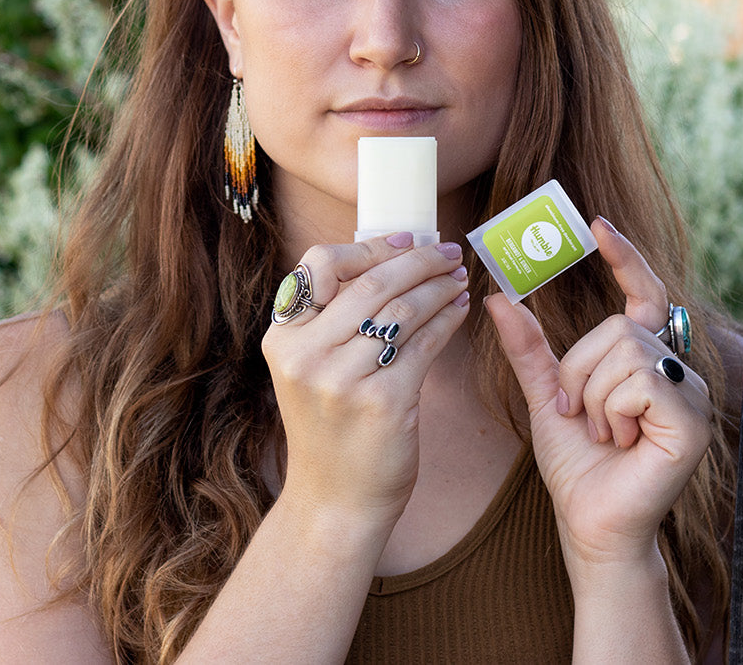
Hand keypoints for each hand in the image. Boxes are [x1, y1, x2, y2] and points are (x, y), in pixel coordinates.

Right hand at [263, 233, 470, 527]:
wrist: (336, 502)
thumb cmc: (331, 428)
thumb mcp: (309, 370)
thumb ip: (331, 320)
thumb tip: (389, 257)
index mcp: (282, 339)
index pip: (321, 265)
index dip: (370, 247)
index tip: (408, 240)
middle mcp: (306, 355)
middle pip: (371, 282)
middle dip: (419, 261)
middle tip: (450, 252)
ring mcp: (343, 380)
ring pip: (403, 310)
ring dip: (440, 288)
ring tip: (460, 280)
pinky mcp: (383, 402)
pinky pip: (425, 345)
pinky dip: (448, 322)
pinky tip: (461, 312)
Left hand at [484, 217, 712, 572]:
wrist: (589, 524)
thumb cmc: (576, 465)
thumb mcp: (545, 395)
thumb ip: (528, 348)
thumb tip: (498, 294)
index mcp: (646, 360)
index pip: (643, 294)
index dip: (625, 257)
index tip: (597, 225)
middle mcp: (676, 370)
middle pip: (618, 327)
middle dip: (579, 371)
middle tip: (578, 414)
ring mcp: (691, 394)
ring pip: (624, 353)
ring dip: (592, 396)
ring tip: (602, 433)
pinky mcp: (693, 420)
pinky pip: (639, 381)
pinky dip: (613, 411)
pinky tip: (621, 442)